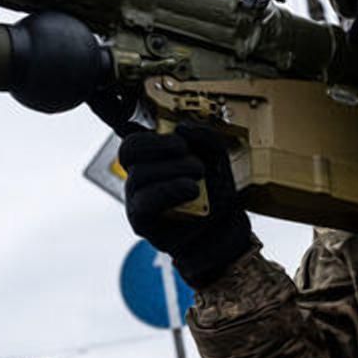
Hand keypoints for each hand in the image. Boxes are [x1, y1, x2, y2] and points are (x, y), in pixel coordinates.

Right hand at [119, 123, 251, 285]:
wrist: (226, 228)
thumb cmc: (217, 192)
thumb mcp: (217, 157)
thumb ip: (204, 136)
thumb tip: (182, 128)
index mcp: (152, 159)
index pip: (134, 141)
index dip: (149, 133)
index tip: (179, 135)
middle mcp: (140, 177)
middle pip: (130, 151)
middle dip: (160, 145)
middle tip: (188, 151)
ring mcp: (137, 199)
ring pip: (139, 174)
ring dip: (173, 169)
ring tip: (199, 173)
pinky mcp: (141, 221)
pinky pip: (144, 202)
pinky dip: (169, 190)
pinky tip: (191, 189)